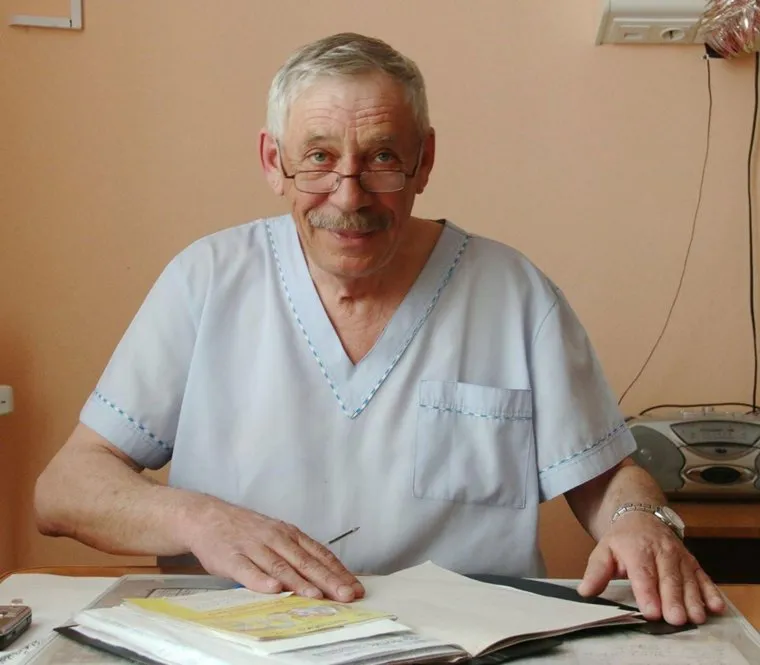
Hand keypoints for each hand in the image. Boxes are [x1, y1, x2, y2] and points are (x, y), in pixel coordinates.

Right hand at [184, 497, 363, 601]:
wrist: (207, 516)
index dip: (338, 571)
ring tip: (316, 595)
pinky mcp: (232, 557)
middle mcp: (275, 539)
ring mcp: (254, 547)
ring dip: (299, 582)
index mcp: (289, 535)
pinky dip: (261, 580)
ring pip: (280, 566)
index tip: (355, 586)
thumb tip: (324, 576)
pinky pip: (247, 570)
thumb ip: (296, 554)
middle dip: (328, 580)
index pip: (319, 554)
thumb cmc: (245, 530)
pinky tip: (273, 590)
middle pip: (306, 562)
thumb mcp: (276, 536)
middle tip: (346, 594)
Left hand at [576, 511, 724, 624]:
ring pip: (688, 579)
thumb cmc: (622, 540)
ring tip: (696, 617)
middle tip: (676, 619)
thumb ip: (596, 572)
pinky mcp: (692, 563)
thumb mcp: (603, 551)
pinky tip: (716, 607)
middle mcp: (661, 552)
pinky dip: (711, 592)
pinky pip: (703, 577)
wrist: (641, 516)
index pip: (642, 573)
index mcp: (637, 549)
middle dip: (673, 600)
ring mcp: (679, 557)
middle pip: (668, 578)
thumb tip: (585, 591)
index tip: (651, 611)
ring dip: (693, 599)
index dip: (647, 593)